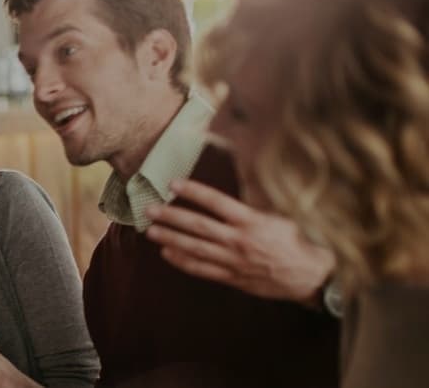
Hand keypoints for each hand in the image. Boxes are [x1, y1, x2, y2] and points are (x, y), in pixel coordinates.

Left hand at [144, 179, 333, 305]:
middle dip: (171, 216)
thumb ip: (257, 204)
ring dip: (170, 238)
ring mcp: (233, 261)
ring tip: (150, 231)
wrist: (312, 276)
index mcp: (252, 221)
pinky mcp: (232, 277)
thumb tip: (240, 185)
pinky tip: (167, 253)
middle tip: (149, 208)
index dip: (193, 192)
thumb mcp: (282, 216)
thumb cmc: (300, 242)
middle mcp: (239, 240)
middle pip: (198, 226)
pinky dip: (182, 261)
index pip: (216, 202)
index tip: (173, 184)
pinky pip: (202, 269)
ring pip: (194, 248)